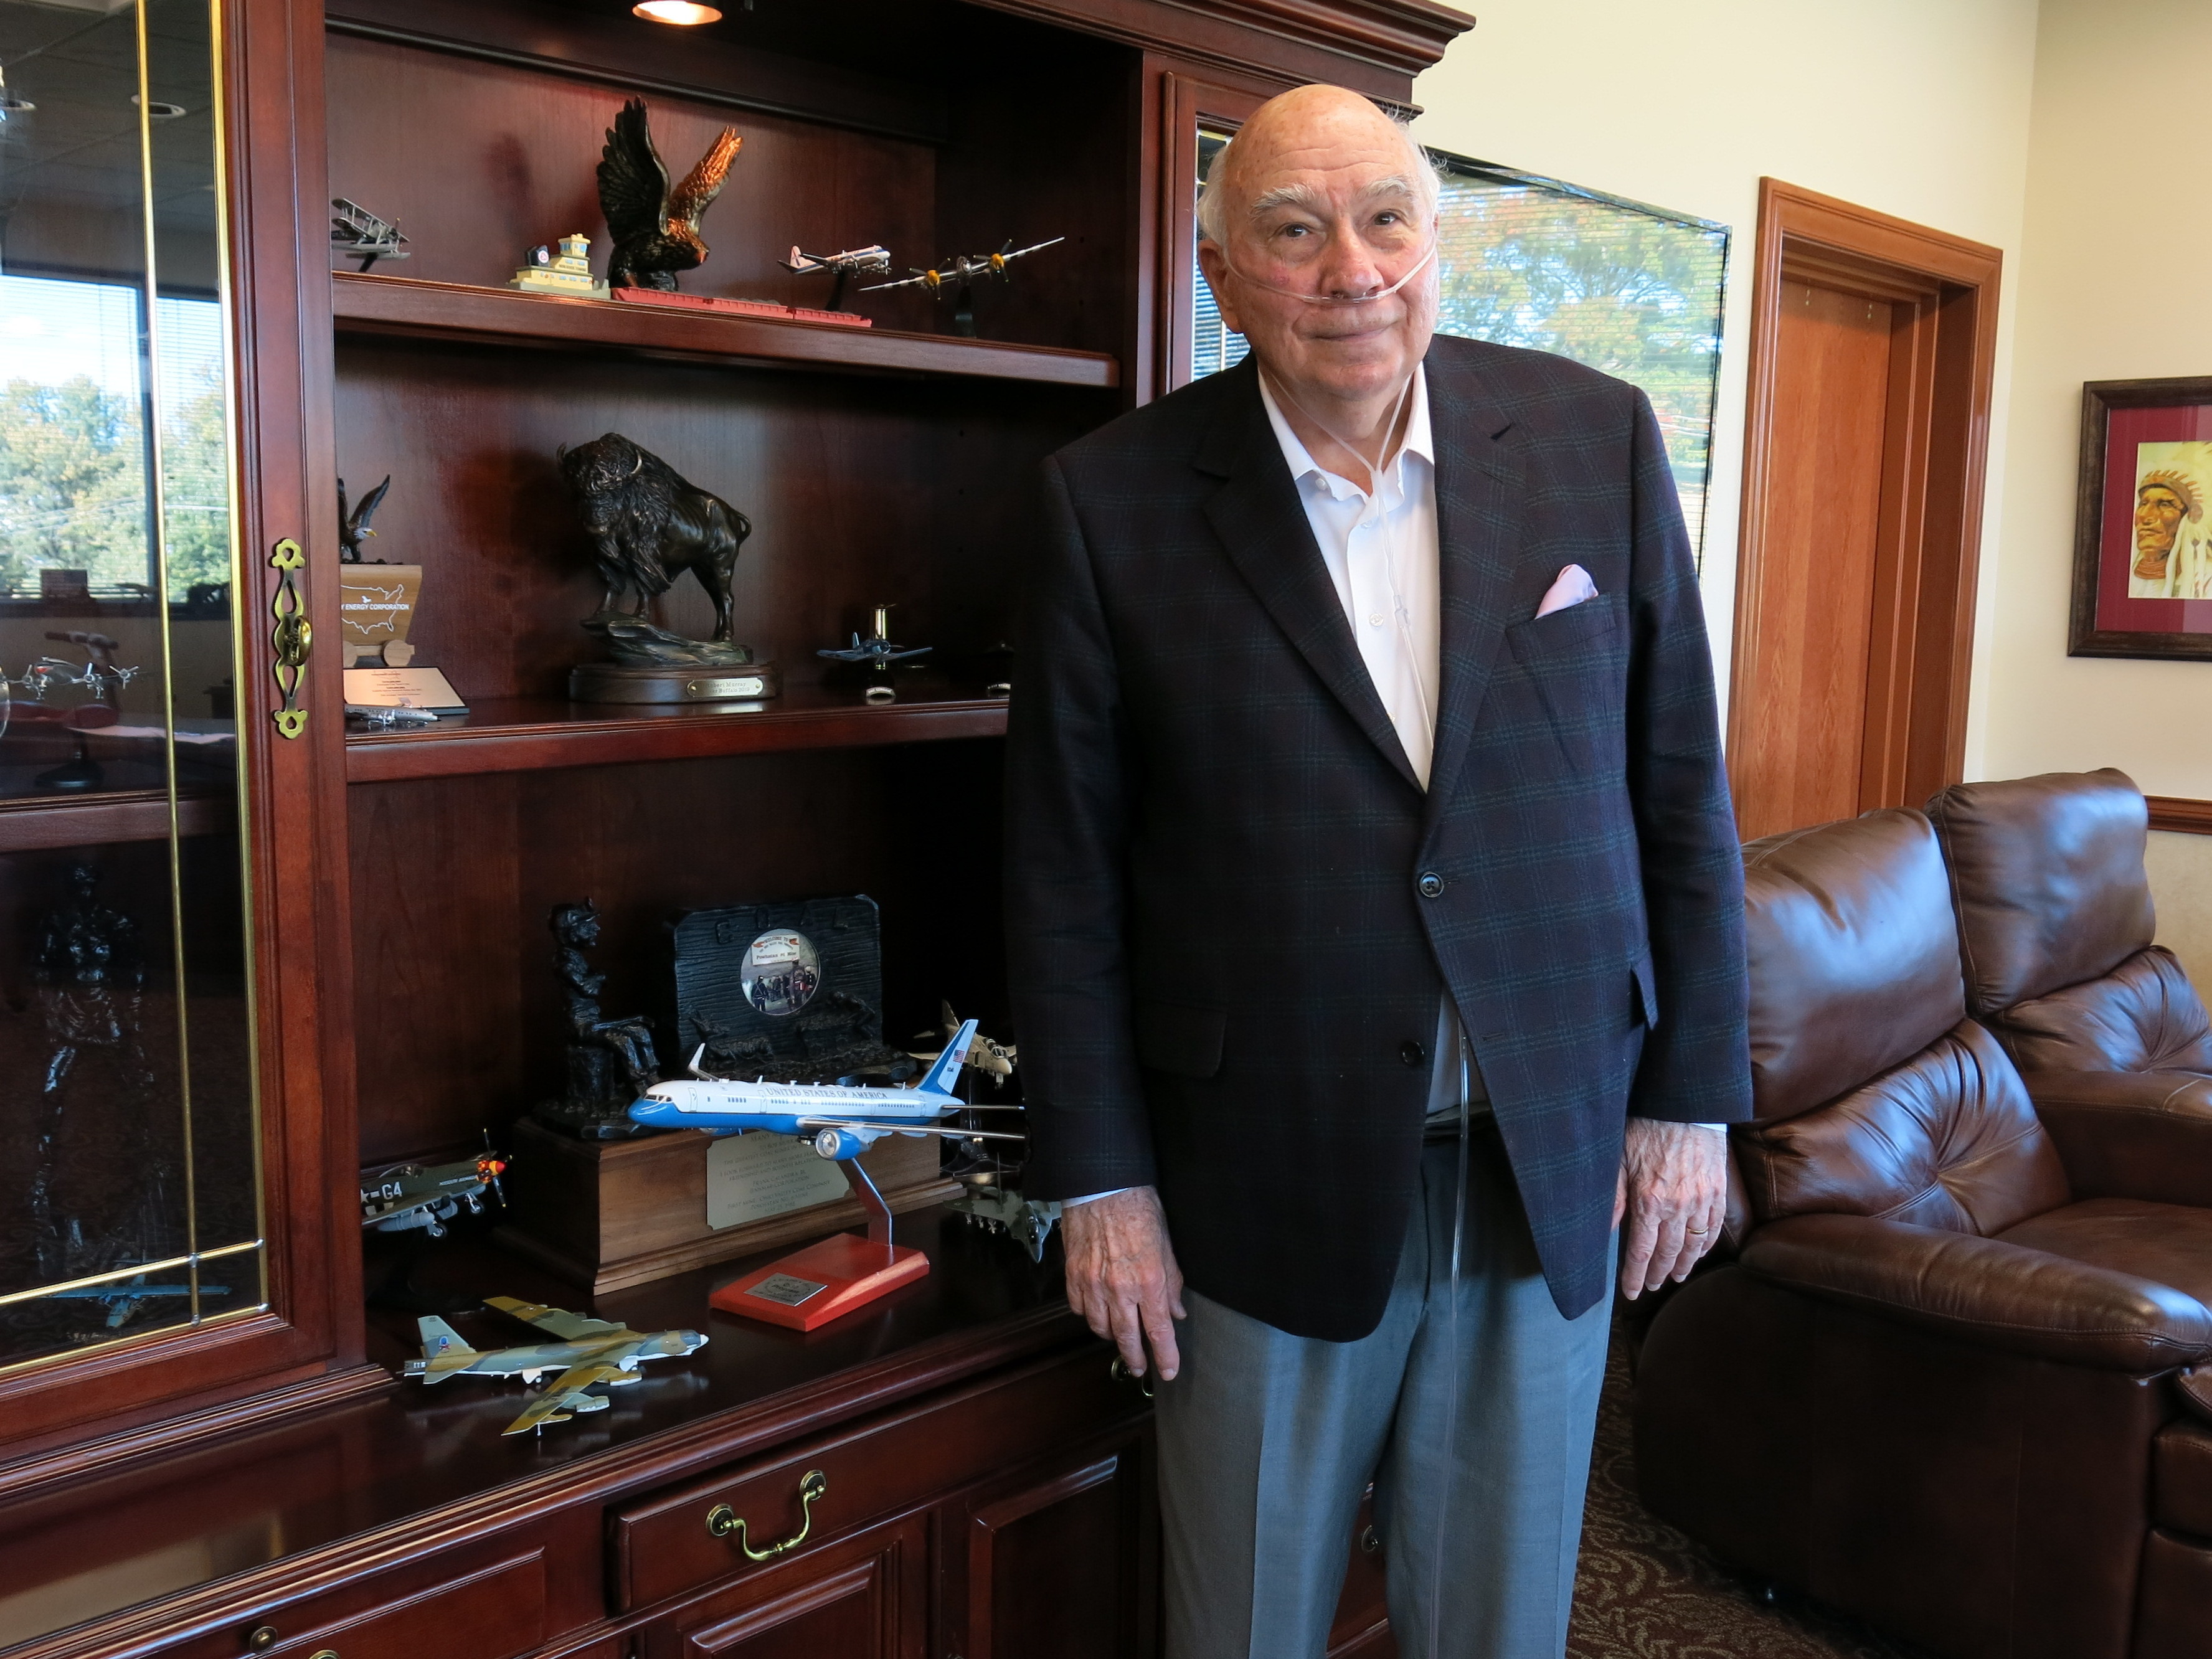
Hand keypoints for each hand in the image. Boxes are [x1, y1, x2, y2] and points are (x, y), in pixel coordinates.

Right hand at [1062, 1186, 1186, 1379]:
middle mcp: (1120, 1288)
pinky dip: (1089, 1315)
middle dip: (1134, 1358)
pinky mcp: (1074, 1275)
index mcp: (1149, 1281)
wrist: (1103, 1186)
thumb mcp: (1167, 1245)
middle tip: (1138, 1368)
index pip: (1159, 1331)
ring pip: (1100, 1327)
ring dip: (1112, 1336)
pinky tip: (1097, 1312)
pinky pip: (1080, 1308)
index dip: (1165, 1356)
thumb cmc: (1139, 1208)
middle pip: (1127, 1338)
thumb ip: (1172, 1283)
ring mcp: (1093, 1283)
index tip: (1168, 1370)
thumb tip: (1176, 1311)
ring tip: (1119, 1337)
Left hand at [1616, 1119, 1728, 1299]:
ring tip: (1677, 1277)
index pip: (1641, 1251)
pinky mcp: (1718, 1190)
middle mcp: (1678, 1206)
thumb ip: (1613, 1198)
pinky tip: (1700, 1252)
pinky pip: (1715, 1225)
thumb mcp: (1618, 1159)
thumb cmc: (1646, 1127)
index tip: (1631, 1293)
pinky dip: (1707, 1243)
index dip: (1635, 1276)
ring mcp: (1702, 1199)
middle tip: (1653, 1287)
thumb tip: (1603, 1229)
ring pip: (1694, 1243)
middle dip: (1659, 1274)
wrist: (1685, 1104)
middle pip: (1669, 1253)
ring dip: (1685, 1264)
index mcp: (1649, 1201)